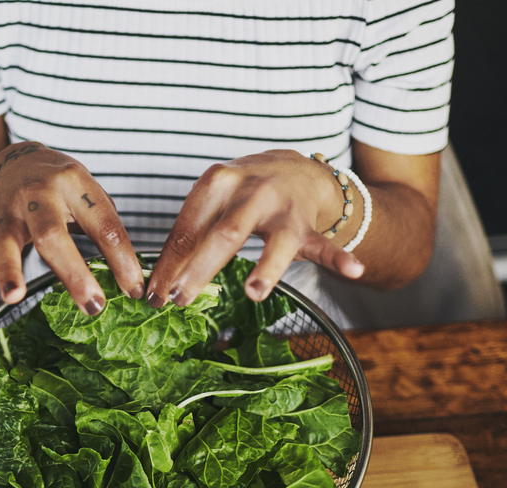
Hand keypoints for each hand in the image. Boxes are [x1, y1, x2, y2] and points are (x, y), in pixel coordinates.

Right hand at [0, 142, 143, 314]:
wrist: (16, 162)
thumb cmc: (64, 189)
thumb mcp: (92, 197)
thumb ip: (109, 234)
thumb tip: (136, 285)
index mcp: (72, 183)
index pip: (102, 224)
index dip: (121, 259)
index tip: (135, 290)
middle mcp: (36, 196)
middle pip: (52, 235)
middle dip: (72, 272)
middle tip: (93, 305)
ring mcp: (6, 214)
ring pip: (5, 243)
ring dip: (8, 270)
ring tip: (12, 296)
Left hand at [146, 150, 364, 307]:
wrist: (294, 170)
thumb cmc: (241, 194)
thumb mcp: (212, 203)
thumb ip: (190, 237)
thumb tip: (158, 284)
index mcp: (219, 183)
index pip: (188, 228)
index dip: (168, 264)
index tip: (152, 295)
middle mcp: (253, 191)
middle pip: (225, 234)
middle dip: (200, 269)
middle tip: (179, 299)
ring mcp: (284, 209)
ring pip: (276, 241)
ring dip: (266, 267)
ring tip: (254, 291)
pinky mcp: (309, 227)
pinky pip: (325, 246)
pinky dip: (340, 259)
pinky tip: (354, 271)